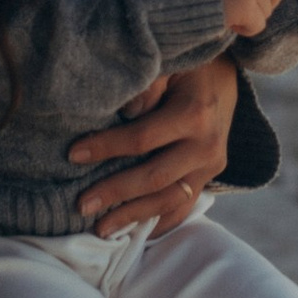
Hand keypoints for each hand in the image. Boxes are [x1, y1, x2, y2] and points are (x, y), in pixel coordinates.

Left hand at [70, 54, 240, 231]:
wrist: (224, 76)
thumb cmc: (187, 65)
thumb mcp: (169, 63)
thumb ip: (148, 85)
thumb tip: (126, 112)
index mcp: (195, 113)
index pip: (142, 138)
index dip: (107, 147)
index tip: (73, 154)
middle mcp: (207, 145)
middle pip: (155, 177)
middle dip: (116, 192)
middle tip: (82, 205)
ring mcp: (211, 165)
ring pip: (169, 199)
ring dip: (134, 215)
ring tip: (101, 228)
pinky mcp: (209, 177)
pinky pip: (184, 206)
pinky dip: (160, 222)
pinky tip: (134, 234)